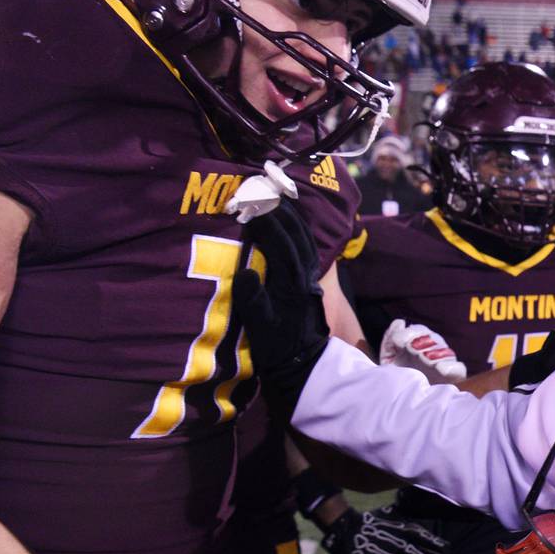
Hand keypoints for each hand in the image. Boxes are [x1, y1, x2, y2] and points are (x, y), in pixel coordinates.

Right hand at [235, 201, 328, 406]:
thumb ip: (252, 300)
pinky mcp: (310, 281)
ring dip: (292, 217)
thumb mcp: (259, 327)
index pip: (280, 243)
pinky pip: (307, 247)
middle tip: (262, 191)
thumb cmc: (277, 347)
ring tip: (276, 198)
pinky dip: (298, 230)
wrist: (303, 363)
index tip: (249, 203)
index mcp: (290, 282)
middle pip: (297, 234)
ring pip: (305, 238)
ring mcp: (309, 277)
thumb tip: (244, 270)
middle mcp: (303, 275)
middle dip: (281, 210)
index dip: (266, 221)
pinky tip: (290, 223)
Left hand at [380, 319, 468, 384]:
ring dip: (434, 353)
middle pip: (434, 338)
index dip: (409, 333)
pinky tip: (439, 368)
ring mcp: (445, 365)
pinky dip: (450, 367)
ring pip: (446, 351)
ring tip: (424, 358)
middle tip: (411, 349)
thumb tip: (400, 322)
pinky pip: (458, 368)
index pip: (419, 331)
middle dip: (421, 342)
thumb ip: (390, 341)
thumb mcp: (387, 361)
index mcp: (419, 346)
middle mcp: (434, 353)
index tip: (398, 342)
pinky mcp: (454, 378)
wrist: (401, 407)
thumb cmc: (396, 382)